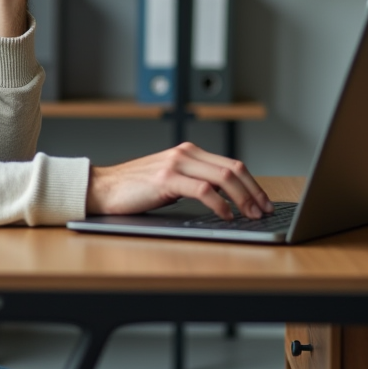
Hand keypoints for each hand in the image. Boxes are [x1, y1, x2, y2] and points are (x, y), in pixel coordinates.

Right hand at [85, 142, 273, 219]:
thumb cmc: (135, 189)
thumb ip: (195, 182)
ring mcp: (176, 164)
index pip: (232, 165)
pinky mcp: (166, 179)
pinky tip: (226, 216)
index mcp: (189, 152)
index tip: (264, 202)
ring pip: (222, 178)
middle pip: (233, 169)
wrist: (103, 188)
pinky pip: (203, 190)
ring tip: (251, 215)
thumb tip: (225, 200)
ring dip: (243, 199)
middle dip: (254, 192)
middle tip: (264, 211)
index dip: (253, 184)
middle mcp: (186, 153)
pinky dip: (220, 205)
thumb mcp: (171, 181)